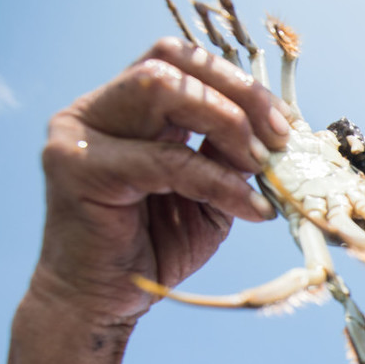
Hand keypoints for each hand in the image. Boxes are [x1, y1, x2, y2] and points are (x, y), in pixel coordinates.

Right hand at [34, 38, 290, 323]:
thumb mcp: (209, 193)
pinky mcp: (78, 168)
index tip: (286, 124)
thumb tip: (276, 132)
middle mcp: (97, 109)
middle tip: (280, 137)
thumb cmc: (156, 247)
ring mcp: (80, 133)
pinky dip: (218, 180)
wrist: (103, 302)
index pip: (183, 62)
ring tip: (262, 165)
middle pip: (172, 61)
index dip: (240, 84)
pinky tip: (252, 207)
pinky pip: (165, 159)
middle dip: (239, 93)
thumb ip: (230, 157)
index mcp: (127, 109)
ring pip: (160, 88)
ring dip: (226, 122)